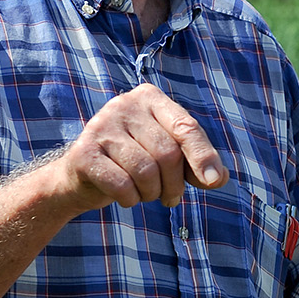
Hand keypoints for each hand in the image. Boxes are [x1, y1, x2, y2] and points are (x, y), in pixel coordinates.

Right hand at [58, 83, 227, 210]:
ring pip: (145, 170)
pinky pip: (121, 184)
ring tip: (146, 195)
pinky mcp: (84, 153)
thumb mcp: (168, 159)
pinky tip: (126, 197)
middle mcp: (124, 105)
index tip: (212, 181)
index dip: (203, 156)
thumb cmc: (133, 164)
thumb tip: (218, 177)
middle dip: (174, 184)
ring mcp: (100, 126)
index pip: (186, 127)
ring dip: (151, 193)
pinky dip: (130, 199)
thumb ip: (196, 163)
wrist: (80, 179)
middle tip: (170, 198)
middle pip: (167, 153)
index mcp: (150, 98)